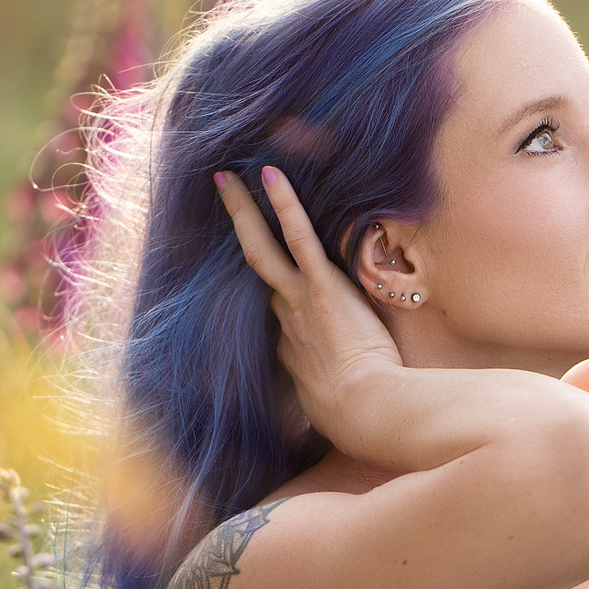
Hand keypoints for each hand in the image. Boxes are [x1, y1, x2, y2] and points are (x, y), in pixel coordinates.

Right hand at [215, 165, 403, 450]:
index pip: (275, 305)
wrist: (365, 411)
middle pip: (255, 268)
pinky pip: (297, 239)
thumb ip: (335, 388)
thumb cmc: (360, 414)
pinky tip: (270, 175)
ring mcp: (299, 301)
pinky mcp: (320, 288)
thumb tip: (347, 398)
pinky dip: (284, 205)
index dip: (269, 284)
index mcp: (291, 345)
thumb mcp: (338, 404)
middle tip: (223, 200)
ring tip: (226, 178)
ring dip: (242, 212)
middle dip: (239, 233)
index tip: (264, 262)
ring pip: (261, 249)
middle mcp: (286, 319)